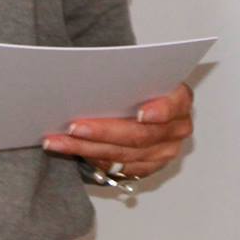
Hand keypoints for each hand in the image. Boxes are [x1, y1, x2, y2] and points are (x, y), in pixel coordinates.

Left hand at [42, 82, 193, 181]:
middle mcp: (176, 130)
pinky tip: (67, 148)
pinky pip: (115, 167)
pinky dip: (88, 157)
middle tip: (74, 126)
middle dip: (103, 131)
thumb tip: (94, 71)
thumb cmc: (139, 87)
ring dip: (86, 147)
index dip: (160, 110)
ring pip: (122, 155)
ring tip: (59, 139)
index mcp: (180, 100)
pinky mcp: (145, 168)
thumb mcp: (141, 76)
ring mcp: (162, 153)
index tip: (141, 113)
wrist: (144, 108)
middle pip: (140, 136)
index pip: (175, 105)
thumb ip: (129, 77)